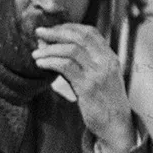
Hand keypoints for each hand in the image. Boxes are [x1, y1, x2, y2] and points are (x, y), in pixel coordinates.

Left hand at [32, 24, 135, 152]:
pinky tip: (41, 64)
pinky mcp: (88, 87)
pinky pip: (66, 67)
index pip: (90, 32)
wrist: (117, 126)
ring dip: (50, 49)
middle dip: (56, 32)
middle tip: (39, 32)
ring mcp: (98, 73)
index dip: (69, 27)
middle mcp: (106, 61)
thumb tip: (59, 52)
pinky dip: (51, 62)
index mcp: (110, 57)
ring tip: (36, 53)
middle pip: (79, 36)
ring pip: (71, 50)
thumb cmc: (105, 104)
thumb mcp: (101, 79)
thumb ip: (86, 65)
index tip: (53, 29)